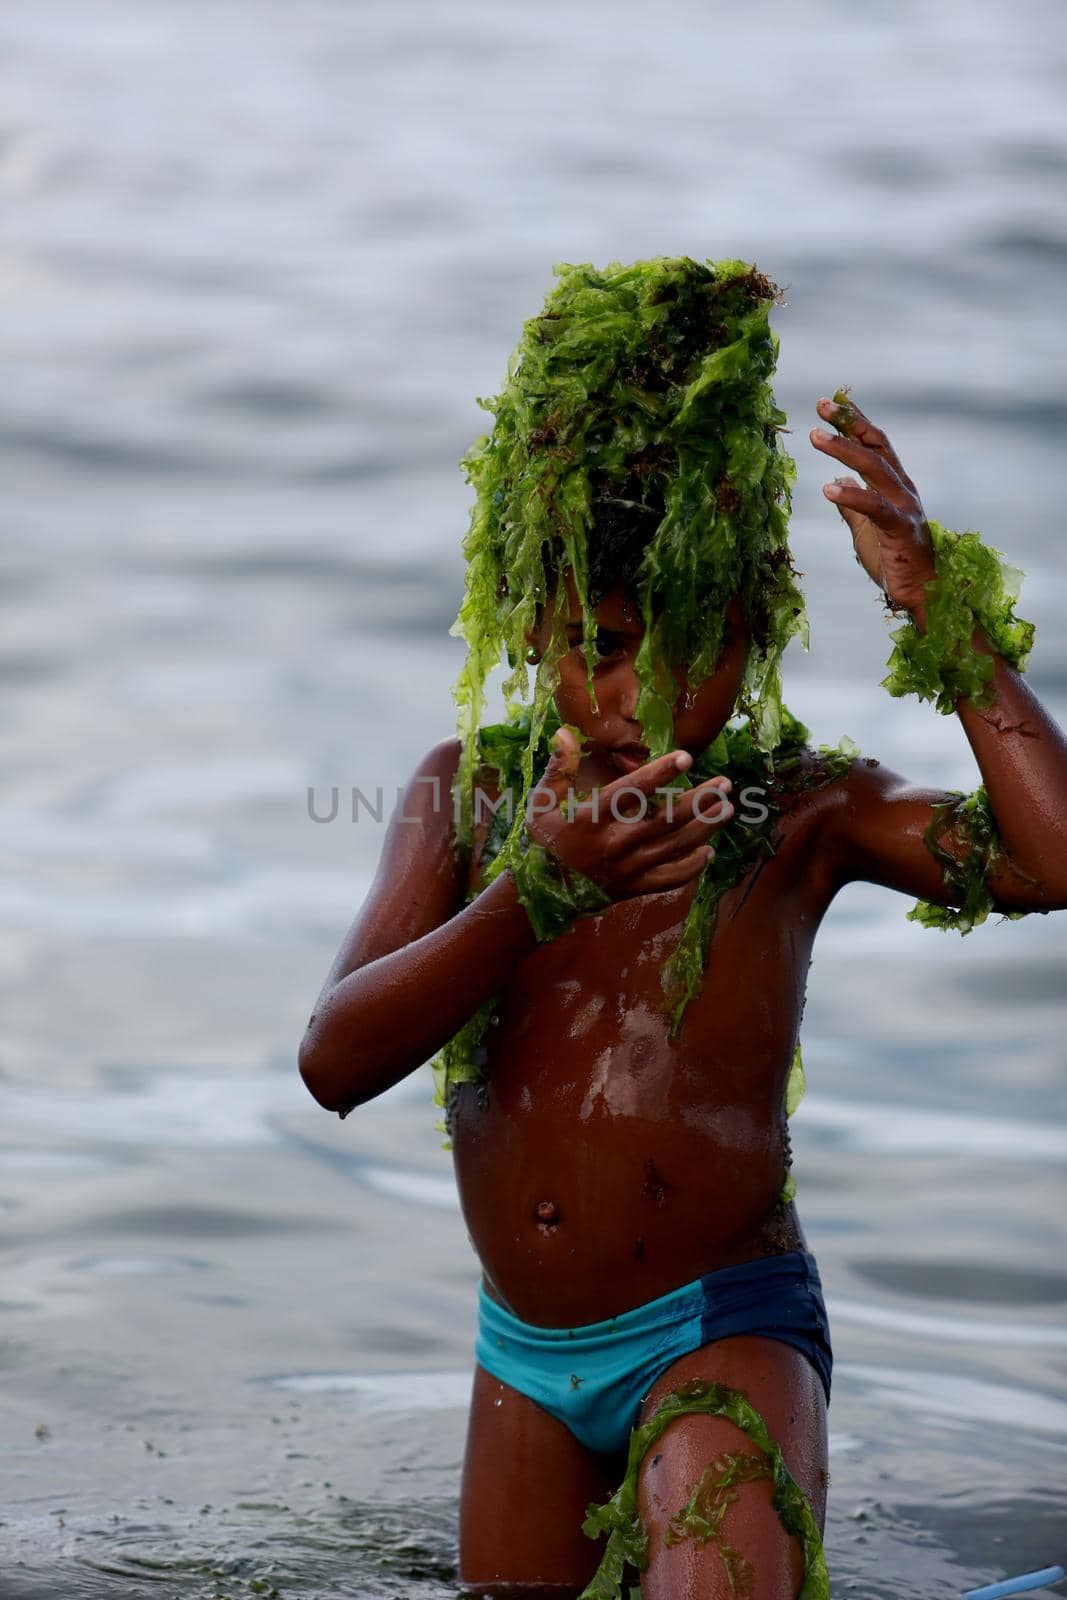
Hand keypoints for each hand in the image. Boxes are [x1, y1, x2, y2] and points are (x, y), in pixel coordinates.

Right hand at [525, 727, 733, 899]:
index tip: (686, 758)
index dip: (659, 774)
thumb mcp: (542, 803)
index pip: (631, 792)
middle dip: (699, 801)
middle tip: (725, 784)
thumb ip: (558, 768)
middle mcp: (615, 844)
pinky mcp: (635, 887)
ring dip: (705, 827)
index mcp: (592, 819)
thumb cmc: (545, 842)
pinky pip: (670, 878)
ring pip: (675, 847)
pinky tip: (708, 851)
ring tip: (728, 809)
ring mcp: (628, 869)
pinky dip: (692, 867)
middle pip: (666, 820)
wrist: (542, 894)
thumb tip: (563, 732)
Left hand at [810, 393, 937, 612]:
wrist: (922, 595)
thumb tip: (837, 479)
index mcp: (894, 487)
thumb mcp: (865, 528)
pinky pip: (875, 508)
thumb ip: (853, 504)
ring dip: (844, 449)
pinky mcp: (901, 530)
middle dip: (848, 423)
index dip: (854, 422)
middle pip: (875, 447)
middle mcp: (902, 490)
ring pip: (874, 469)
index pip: (875, 445)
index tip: (830, 404)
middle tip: (821, 405)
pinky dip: (852, 496)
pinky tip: (828, 488)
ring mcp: (904, 507)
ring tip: (815, 436)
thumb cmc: (894, 562)